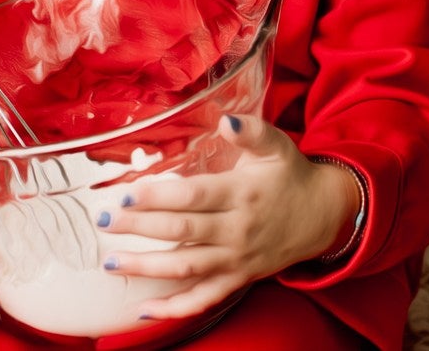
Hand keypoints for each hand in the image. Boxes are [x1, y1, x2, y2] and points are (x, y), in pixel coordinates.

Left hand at [97, 115, 361, 321]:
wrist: (323, 215)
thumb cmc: (291, 176)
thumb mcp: (276, 146)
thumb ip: (251, 130)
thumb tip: (225, 119)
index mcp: (242, 193)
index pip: (193, 197)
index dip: (158, 197)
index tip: (125, 195)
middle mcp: (237, 229)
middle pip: (182, 231)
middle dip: (139, 228)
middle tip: (105, 222)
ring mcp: (236, 258)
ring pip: (186, 267)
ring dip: (147, 267)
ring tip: (112, 262)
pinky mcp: (238, 278)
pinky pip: (204, 299)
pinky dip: (174, 308)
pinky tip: (145, 309)